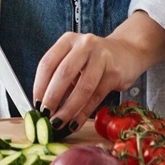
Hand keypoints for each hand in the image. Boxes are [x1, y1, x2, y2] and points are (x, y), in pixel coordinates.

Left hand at [34, 11, 164, 131]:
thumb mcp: (75, 59)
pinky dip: (83, 113)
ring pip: (82, 87)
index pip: (47, 63)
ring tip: (59, 123)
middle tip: (45, 115)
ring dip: (68, 109)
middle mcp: (84, 45)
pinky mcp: (114, 73)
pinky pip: (96, 96)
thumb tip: (43, 105)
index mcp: (68, 40)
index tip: (36, 104)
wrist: (128, 52)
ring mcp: (101, 57)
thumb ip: (60, 77)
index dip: (39, 86)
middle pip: (64, 74)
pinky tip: (75, 123)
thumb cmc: (95, 59)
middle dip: (52, 98)